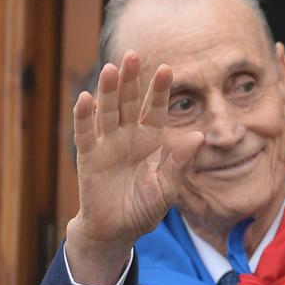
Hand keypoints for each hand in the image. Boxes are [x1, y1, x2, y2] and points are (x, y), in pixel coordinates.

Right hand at [64, 51, 203, 284]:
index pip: (157, 109)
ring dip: (109, 91)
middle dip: (132, 79)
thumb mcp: (167, 187)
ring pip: (108, 111)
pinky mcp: (89, 157)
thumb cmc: (145, 208)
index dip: (160, 90)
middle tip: (134, 54)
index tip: (167, 67)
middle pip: (130, 102)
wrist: (117, 231)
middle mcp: (129, 136)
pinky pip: (86, 133)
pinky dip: (85, 116)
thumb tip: (199, 136)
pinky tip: (86, 98)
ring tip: (111, 69)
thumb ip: (180, 162)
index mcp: (151, 140)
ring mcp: (107, 144)